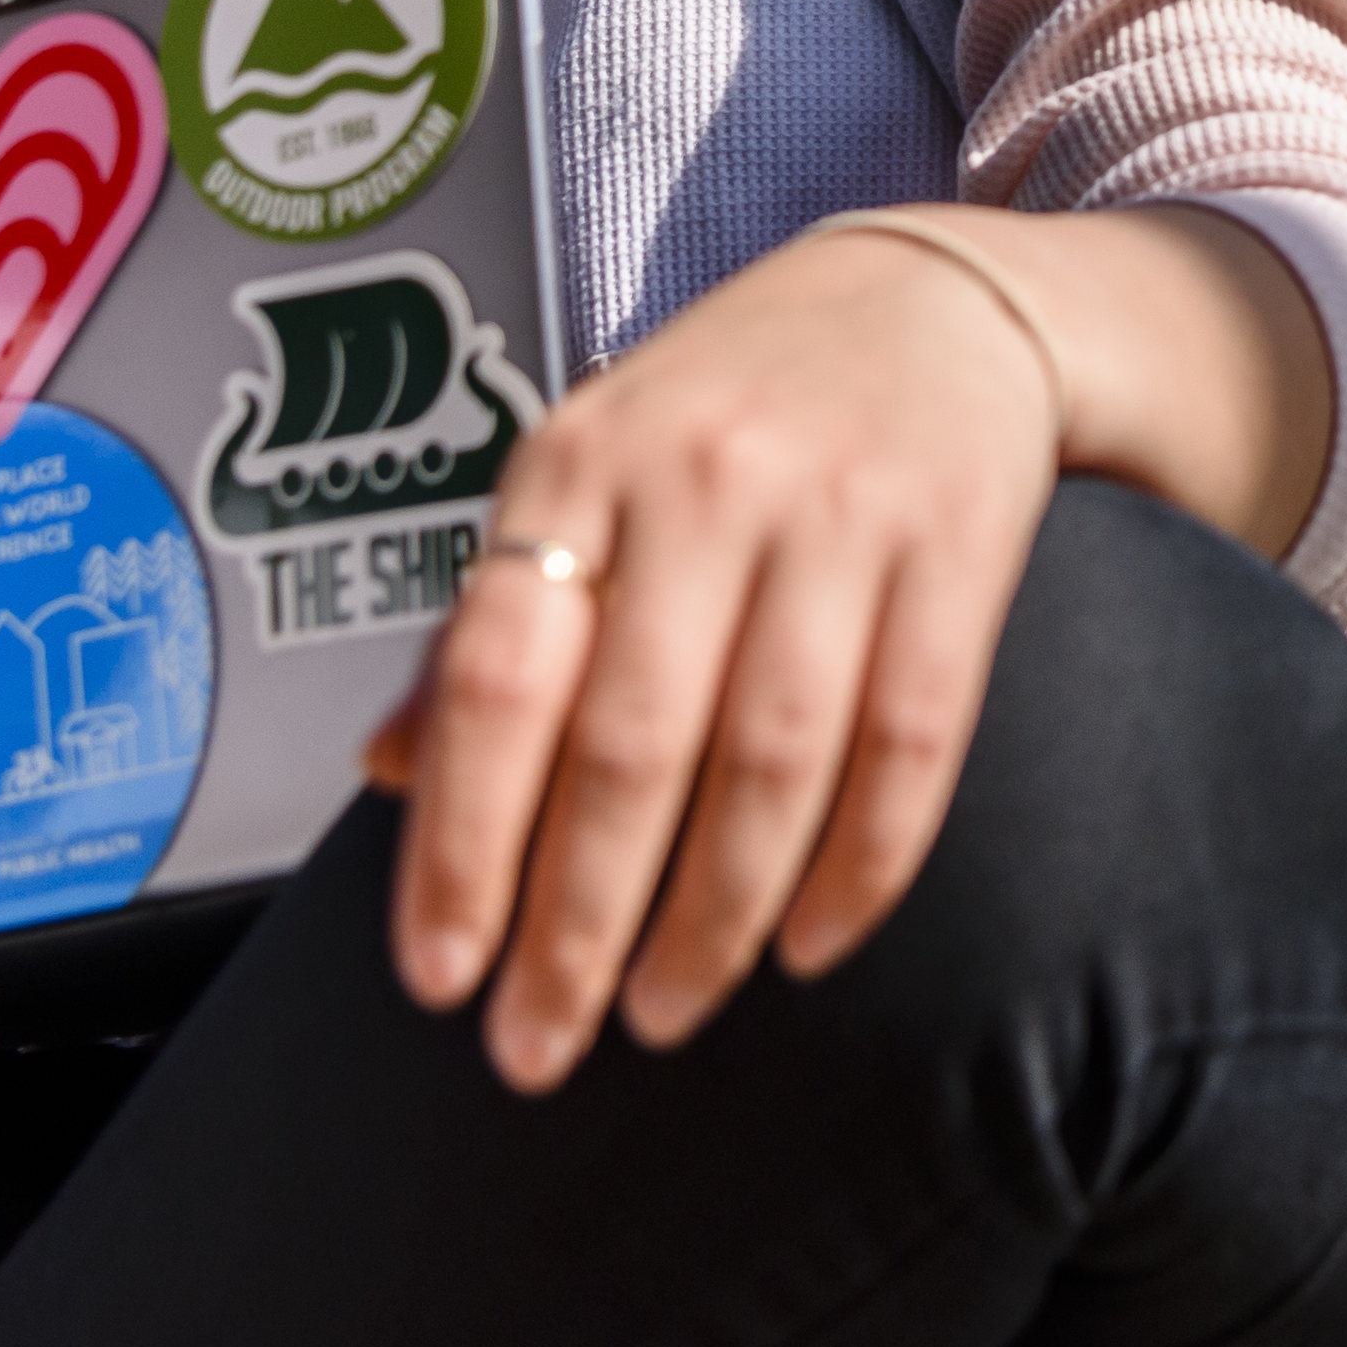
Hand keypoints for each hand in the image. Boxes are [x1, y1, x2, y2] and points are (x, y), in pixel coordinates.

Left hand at [371, 224, 1057, 1091]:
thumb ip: (492, 623)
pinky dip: (858, 868)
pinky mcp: (959, 549)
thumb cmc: (730, 408)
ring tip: (666, 1010)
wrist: (929, 301)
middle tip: (540, 1045)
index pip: (497, 676)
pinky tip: (808, 944)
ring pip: (770, 763)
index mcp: (580, 462)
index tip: (439, 973)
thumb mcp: (585, 474)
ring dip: (711, 920)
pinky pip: (908, 745)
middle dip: (577, 926)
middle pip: (631, 745)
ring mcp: (840, 513)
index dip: (461, 842)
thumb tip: (388, 776)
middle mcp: (703, 479)